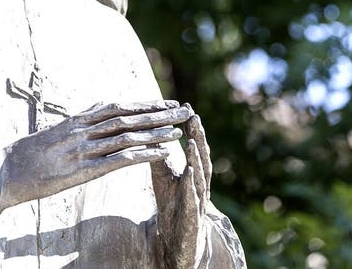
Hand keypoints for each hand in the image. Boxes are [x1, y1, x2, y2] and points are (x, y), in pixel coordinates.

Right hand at [0, 100, 191, 210]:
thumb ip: (75, 122)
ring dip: (156, 131)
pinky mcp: (83, 170)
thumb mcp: (53, 133)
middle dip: (158, 113)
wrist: (4, 170)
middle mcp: (84, 130)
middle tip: (184, 109)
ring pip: (128, 135)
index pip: (118, 107)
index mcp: (77, 121)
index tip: (166, 102)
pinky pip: (118, 160)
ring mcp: (84, 149)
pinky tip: (161, 153)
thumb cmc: (25, 156)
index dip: (144, 104)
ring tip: (179, 128)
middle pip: (128, 117)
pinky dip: (143, 155)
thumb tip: (93, 111)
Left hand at [151, 106, 211, 268]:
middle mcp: (200, 186)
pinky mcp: (192, 221)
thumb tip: (149, 129)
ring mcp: (198, 203)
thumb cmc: (172, 205)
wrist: (177, 242)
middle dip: (199, 138)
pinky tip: (188, 174)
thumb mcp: (162, 178)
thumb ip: (159, 156)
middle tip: (194, 118)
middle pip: (202, 159)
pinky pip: (193, 203)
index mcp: (193, 174)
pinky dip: (191, 189)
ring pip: (200, 179)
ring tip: (192, 141)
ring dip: (197, 160)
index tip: (187, 108)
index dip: (192, 129)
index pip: (195, 148)